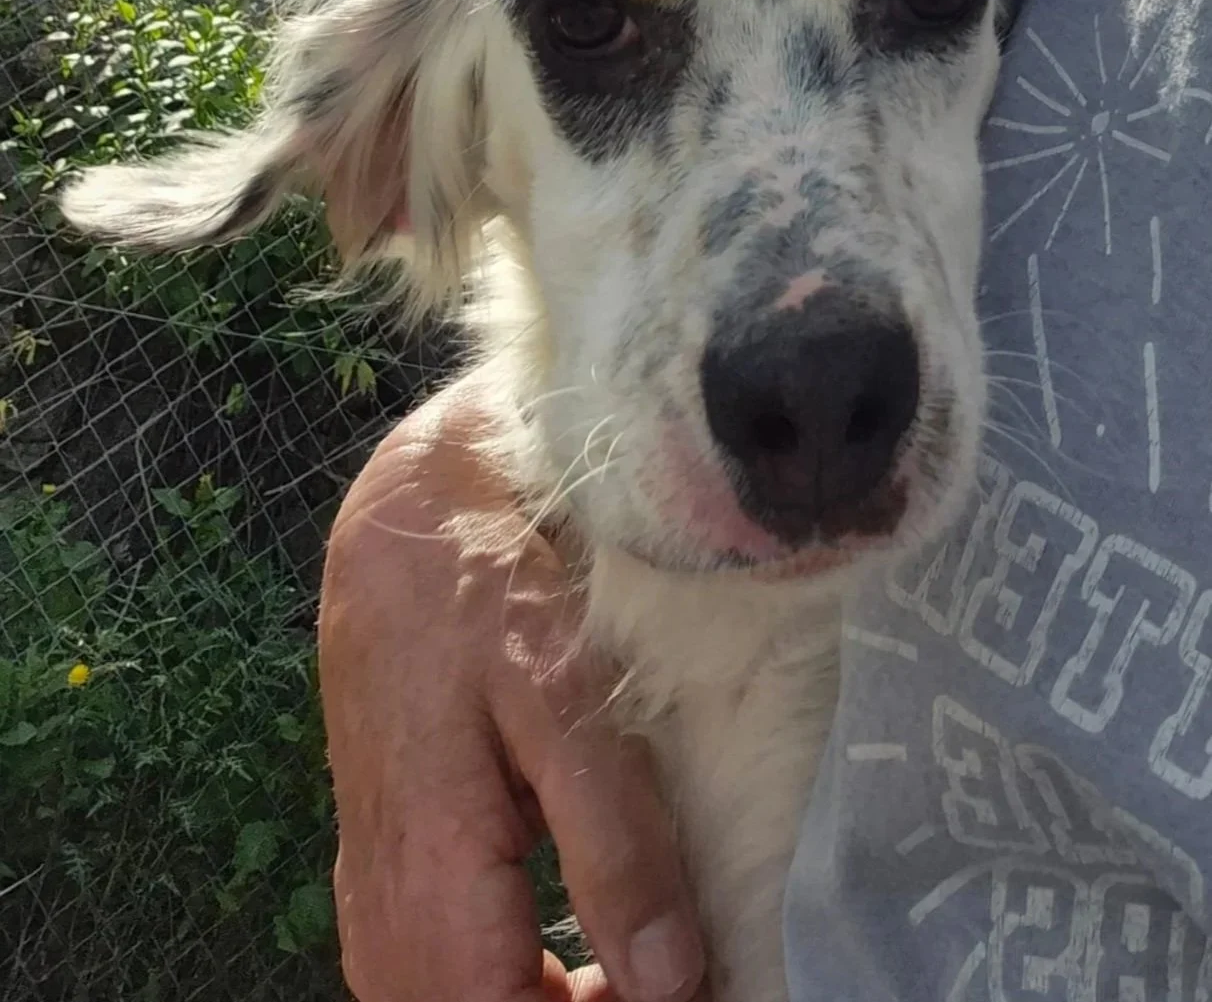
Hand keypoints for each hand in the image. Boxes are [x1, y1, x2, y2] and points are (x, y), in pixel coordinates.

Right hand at [318, 373, 707, 1001]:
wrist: (405, 517)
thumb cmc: (485, 590)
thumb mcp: (565, 699)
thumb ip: (611, 844)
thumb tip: (671, 984)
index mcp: (430, 871)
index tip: (690, 998)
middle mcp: (383, 897)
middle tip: (663, 983)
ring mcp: (369, 875)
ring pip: (434, 999)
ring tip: (622, 982)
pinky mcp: (376, 848)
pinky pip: (416, 961)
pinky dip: (488, 979)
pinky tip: (550, 960)